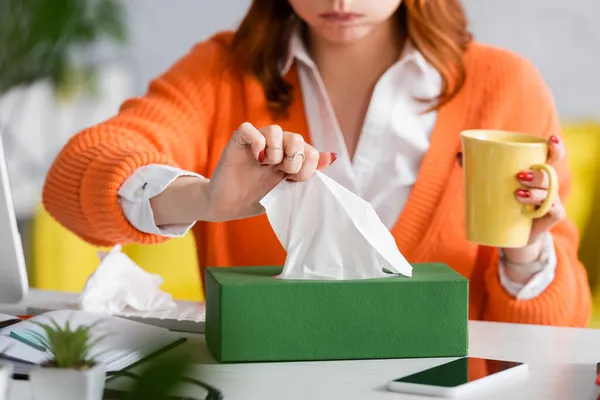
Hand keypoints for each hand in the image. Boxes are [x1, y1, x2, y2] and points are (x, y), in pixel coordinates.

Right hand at [204, 122, 335, 221]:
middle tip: (285, 173)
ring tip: (267, 166)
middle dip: (296, 158)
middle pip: (296, 137)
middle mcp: (275, 148)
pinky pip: (249, 128)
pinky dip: (257, 141)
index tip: (297, 180)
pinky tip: (256, 158)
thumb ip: (307, 174)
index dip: (310, 163)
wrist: (228, 207)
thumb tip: (332, 157)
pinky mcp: (238, 142)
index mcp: (289, 158)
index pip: (310, 150)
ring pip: (275, 129)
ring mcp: (256, 143)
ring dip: (276, 150)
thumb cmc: (256, 199)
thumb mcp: (286, 190)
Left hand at [456, 135, 565, 266]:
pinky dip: (547, 209)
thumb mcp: (493, 185)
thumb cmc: (504, 202)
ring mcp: (551, 200)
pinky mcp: (550, 217)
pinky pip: (556, 211)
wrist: (512, 234)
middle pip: (548, 174)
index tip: (551, 139)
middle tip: (518, 176)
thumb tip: (459, 155)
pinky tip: (534, 210)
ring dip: (536, 193)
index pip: (552, 156)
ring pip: (549, 192)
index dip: (556, 148)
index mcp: (537, 171)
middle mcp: (547, 184)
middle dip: (536, 175)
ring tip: (517, 194)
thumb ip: (477, 168)